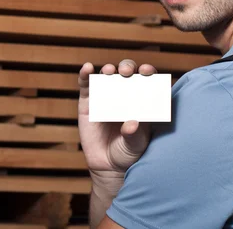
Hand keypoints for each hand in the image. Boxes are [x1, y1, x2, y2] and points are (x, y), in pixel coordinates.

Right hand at [78, 59, 156, 176]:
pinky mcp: (88, 101)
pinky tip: (87, 68)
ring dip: (108, 69)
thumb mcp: (135, 145)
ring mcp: (105, 96)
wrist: (107, 165)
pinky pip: (86, 85)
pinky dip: (85, 74)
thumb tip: (132, 124)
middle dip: (127, 67)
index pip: (147, 80)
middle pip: (126, 73)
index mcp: (141, 100)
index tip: (147, 71)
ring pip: (107, 75)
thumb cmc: (127, 152)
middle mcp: (124, 94)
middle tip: (126, 72)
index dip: (147, 72)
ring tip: (109, 71)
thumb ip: (134, 135)